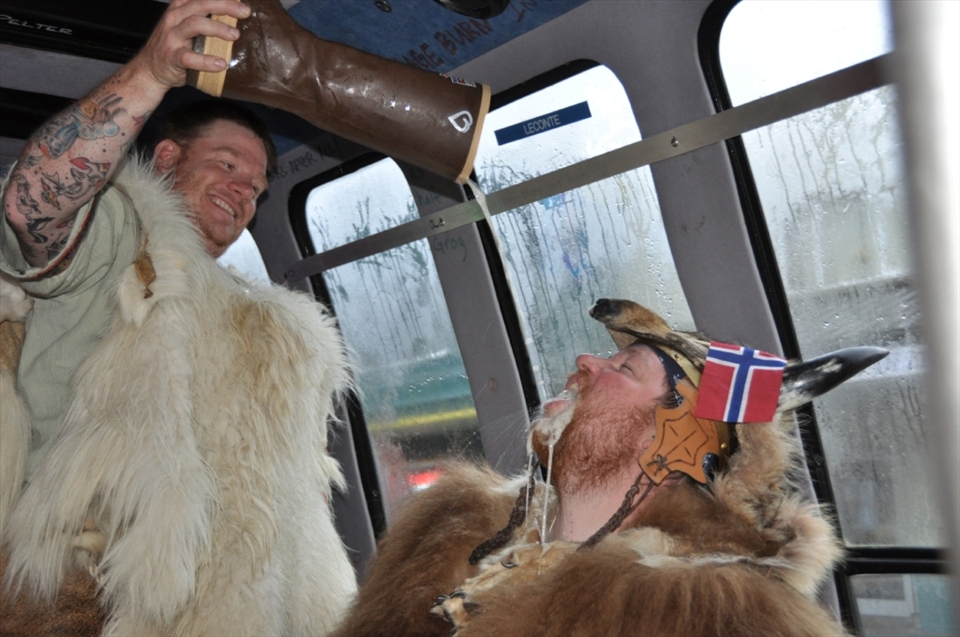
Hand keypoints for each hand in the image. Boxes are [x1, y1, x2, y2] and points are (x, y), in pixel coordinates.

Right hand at [133, 0, 251, 89]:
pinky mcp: (172, 57)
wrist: (150, 69)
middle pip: (201, 4)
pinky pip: (188, 57)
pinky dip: (206, 60)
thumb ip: (205, 18)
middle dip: (225, 6)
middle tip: (245, 12)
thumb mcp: (186, 25)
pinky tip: (220, 64)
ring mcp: (172, 37)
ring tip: (235, 35)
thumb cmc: (175, 46)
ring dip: (217, 28)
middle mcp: (175, 18)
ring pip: (195, 24)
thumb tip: (236, 17)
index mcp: (180, 8)